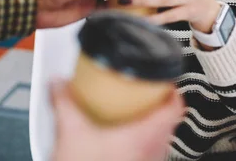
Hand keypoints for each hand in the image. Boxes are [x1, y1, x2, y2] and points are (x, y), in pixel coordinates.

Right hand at [50, 78, 183, 160]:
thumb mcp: (71, 133)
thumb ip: (66, 103)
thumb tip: (59, 85)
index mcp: (145, 136)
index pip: (176, 108)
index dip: (172, 91)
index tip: (163, 82)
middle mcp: (154, 152)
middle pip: (169, 122)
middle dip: (158, 106)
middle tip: (146, 94)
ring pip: (161, 140)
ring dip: (151, 126)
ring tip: (134, 116)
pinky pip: (150, 154)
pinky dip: (142, 144)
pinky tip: (123, 142)